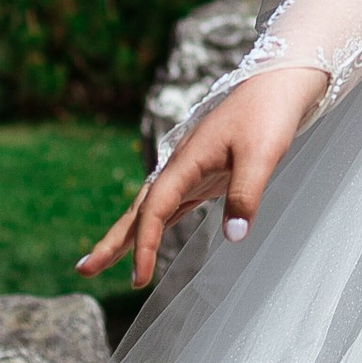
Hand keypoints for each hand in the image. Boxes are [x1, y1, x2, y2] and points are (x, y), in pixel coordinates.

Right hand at [79, 64, 326, 291]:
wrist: (279, 83)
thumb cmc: (268, 115)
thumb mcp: (262, 155)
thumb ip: (246, 194)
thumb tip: (235, 237)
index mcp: (185, 162)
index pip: (155, 210)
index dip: (144, 245)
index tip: (139, 279)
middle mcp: (180, 167)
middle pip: (138, 210)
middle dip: (112, 241)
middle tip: (83, 269)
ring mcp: (191, 171)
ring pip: (151, 208)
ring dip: (128, 234)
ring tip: (103, 259)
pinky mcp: (205, 173)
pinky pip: (171, 204)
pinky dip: (155, 223)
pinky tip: (148, 236)